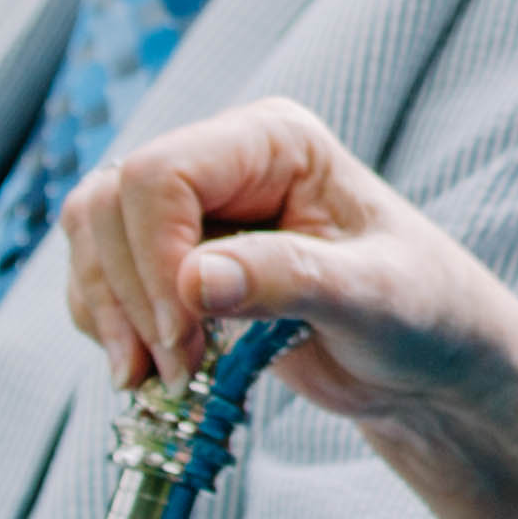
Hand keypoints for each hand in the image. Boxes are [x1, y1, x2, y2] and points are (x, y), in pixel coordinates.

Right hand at [64, 99, 515, 429]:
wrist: (426, 361)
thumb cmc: (423, 312)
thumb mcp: (372, 298)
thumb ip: (289, 280)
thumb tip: (193, 281)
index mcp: (275, 141)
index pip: (162, 173)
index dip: (153, 256)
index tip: (182, 335)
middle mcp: (225, 163)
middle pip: (109, 204)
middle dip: (128, 294)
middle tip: (176, 369)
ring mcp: (194, 212)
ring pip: (91, 240)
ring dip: (108, 315)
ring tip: (163, 378)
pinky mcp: (175, 263)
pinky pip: (99, 281)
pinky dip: (109, 329)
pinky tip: (155, 371)